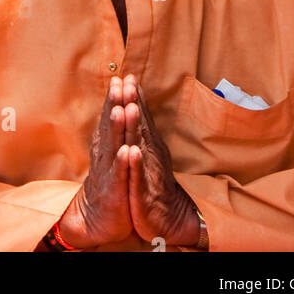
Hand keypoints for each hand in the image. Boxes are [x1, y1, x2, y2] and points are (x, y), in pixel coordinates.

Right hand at [56, 76, 135, 248]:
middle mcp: (105, 153)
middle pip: (110, 125)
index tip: (122, 77)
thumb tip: (119, 101)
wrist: (99, 216)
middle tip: (118, 84)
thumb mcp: (112, 151)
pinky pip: (120, 175)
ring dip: (117, 128)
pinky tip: (127, 151)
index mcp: (107, 143)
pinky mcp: (115, 190)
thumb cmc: (111, 179)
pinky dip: (124, 163)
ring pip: (114, 146)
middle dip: (115, 104)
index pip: (111, 116)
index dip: (116, 97)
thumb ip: (115, 127)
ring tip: (122, 109)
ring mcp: (109, 171)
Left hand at [123, 78, 201, 247]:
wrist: (166, 218)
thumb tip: (136, 105)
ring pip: (140, 145)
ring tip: (129, 107)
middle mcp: (150, 153)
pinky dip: (136, 163)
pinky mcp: (143, 191)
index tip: (127, 76)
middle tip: (128, 81)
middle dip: (133, 103)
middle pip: (140, 125)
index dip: (134, 97)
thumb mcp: (148, 154)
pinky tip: (132, 152)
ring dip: (135, 126)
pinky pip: (138, 176)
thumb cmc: (153, 182)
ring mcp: (147, 171)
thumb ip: (143, 129)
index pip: (141, 117)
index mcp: (149, 144)